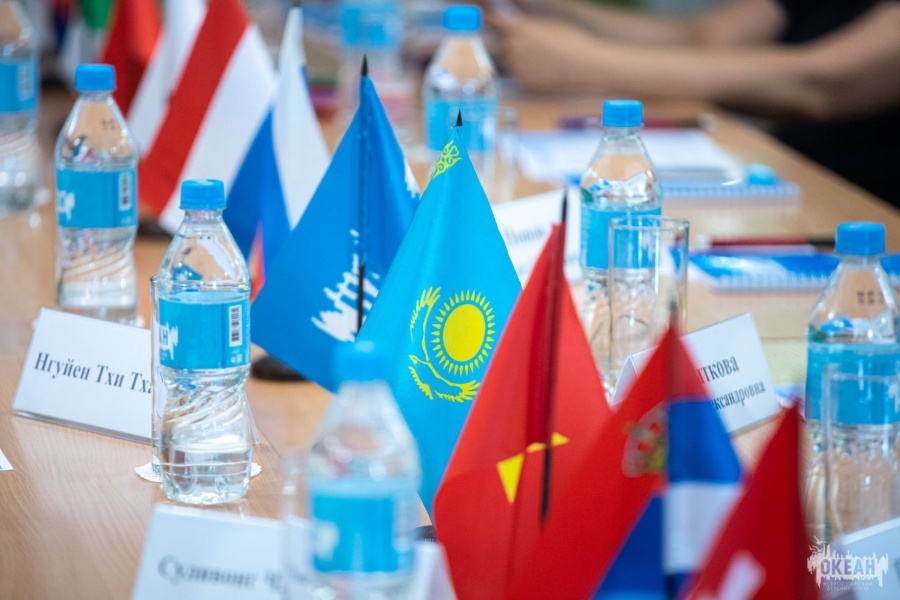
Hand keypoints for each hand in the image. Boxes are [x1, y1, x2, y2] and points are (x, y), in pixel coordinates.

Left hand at [490, 14, 613, 93]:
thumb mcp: (546, 25)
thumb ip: (525, 26)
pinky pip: (516, 76)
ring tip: (535, 58)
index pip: (494, 22)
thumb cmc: (571, 41)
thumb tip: (512, 25)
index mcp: (519, 28)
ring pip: (506, 61)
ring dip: (512, 59)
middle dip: (498, 43)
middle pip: (493, 44)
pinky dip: (523, 72)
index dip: (491, 21)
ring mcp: (516, 67)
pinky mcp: (523, 83)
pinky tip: (540, 70)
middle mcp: (513, 47)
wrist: (585, 66)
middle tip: (509, 43)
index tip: (490, 22)